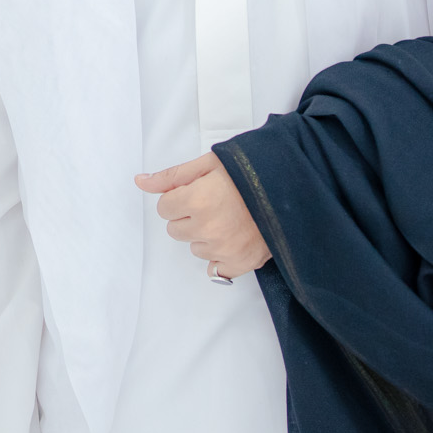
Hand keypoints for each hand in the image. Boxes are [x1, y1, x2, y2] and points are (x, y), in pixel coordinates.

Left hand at [134, 151, 270, 279]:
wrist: (291, 189)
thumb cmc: (251, 171)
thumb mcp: (210, 163)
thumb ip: (172, 176)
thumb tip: (140, 182)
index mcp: (198, 199)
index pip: (164, 207)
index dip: (179, 197)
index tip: (198, 191)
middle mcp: (208, 228)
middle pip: (175, 229)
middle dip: (189, 216)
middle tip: (215, 203)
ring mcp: (224, 249)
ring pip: (194, 247)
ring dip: (205, 235)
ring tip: (229, 217)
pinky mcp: (241, 263)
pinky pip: (215, 269)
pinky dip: (221, 257)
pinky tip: (234, 239)